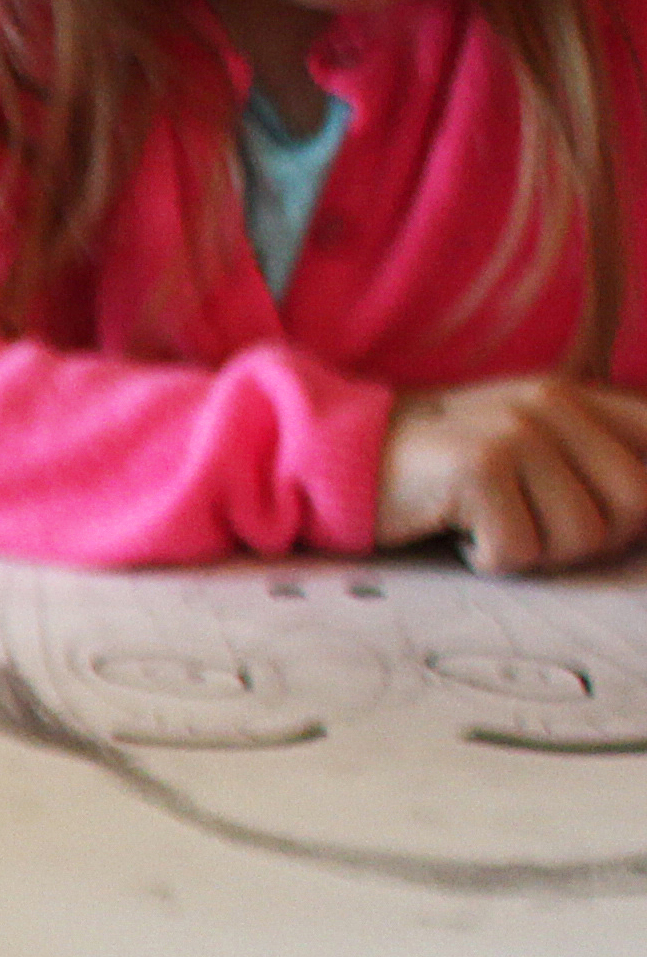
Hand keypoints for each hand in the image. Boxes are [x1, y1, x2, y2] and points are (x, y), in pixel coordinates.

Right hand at [377, 374, 646, 571]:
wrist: (341, 458)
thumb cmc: (439, 469)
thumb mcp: (523, 443)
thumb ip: (590, 458)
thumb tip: (643, 511)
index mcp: (573, 397)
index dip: (643, 500)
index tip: (606, 519)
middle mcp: (552, 406)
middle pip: (635, 505)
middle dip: (589, 538)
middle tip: (535, 533)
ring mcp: (517, 434)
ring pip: (580, 536)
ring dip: (535, 553)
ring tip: (491, 530)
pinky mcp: (479, 469)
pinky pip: (519, 550)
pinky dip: (487, 559)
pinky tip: (460, 536)